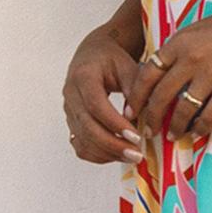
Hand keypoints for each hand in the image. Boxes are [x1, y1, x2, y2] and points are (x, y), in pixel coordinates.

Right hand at [63, 19, 144, 163]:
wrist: (92, 56)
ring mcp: (69, 111)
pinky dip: (97, 155)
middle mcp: (71, 94)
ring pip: (82, 140)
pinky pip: (80, 145)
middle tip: (136, 154)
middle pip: (87, 127)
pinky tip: (116, 154)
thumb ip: (135, 88)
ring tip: (131, 156)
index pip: (95, 105)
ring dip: (107, 153)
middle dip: (113, 144)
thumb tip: (142, 116)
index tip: (135, 136)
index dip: (115, 123)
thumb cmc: (109, 59)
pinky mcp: (72, 122)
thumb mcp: (127, 65)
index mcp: (83, 76)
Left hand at [126, 0, 211, 142]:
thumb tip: (156, 71)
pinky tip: (197, 133)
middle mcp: (191, 59)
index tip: (129, 112)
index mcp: (178, 43)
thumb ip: (176, 50)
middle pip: (161, 96)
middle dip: (151, 118)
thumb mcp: (196, 31)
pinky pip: (209, 115)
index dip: (135, 97)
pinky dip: (201, 128)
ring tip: (173, 135)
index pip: (146, 74)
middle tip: (147, 131)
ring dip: (175, 127)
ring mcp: (211, 74)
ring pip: (183, 109)